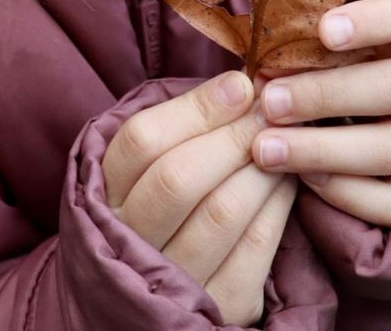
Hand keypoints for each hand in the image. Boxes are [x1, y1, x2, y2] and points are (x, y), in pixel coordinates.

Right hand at [102, 71, 296, 326]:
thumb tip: (242, 85)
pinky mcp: (218, 305)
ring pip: (223, 211)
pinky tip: (287, 178)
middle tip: (269, 110)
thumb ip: (184, 123)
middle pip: (180, 177)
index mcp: (104, 192)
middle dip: (234, 135)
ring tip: (283, 138)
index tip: (241, 84)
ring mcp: (172, 279)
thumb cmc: (159, 201)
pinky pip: (256, 245)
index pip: (142, 141)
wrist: (155, 296)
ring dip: (262, 166)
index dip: (197, 108)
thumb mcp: (151, 161)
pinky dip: (279, 203)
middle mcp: (128, 239)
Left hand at [251, 0, 390, 227]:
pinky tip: (304, 179)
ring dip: (324, 149)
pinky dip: (346, 192)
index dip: (377, 21)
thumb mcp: (337, 35)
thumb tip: (264, 57)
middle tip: (271, 100)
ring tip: (267, 148)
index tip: (324, 31)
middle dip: (328, 94)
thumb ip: (313, 37)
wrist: (371, 113)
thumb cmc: (340, 57)